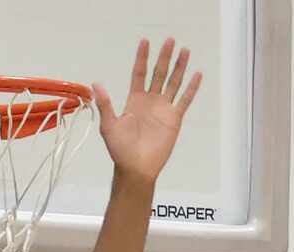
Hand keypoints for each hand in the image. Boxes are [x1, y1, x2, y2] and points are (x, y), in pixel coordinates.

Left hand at [94, 39, 201, 184]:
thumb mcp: (109, 126)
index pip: (139, 74)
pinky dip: (191, 88)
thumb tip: (96, 84)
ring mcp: (163, 109)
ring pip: (173, 82)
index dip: (142, 58)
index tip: (145, 42)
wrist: (136, 168)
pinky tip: (197, 75)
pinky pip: (184, 100)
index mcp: (134, 100)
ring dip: (179, 67)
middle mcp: (150, 101)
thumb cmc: (120, 150)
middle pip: (159, 73)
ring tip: (184, 51)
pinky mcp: (174, 119)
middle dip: (164, 57)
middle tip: (170, 40)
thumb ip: (106, 105)